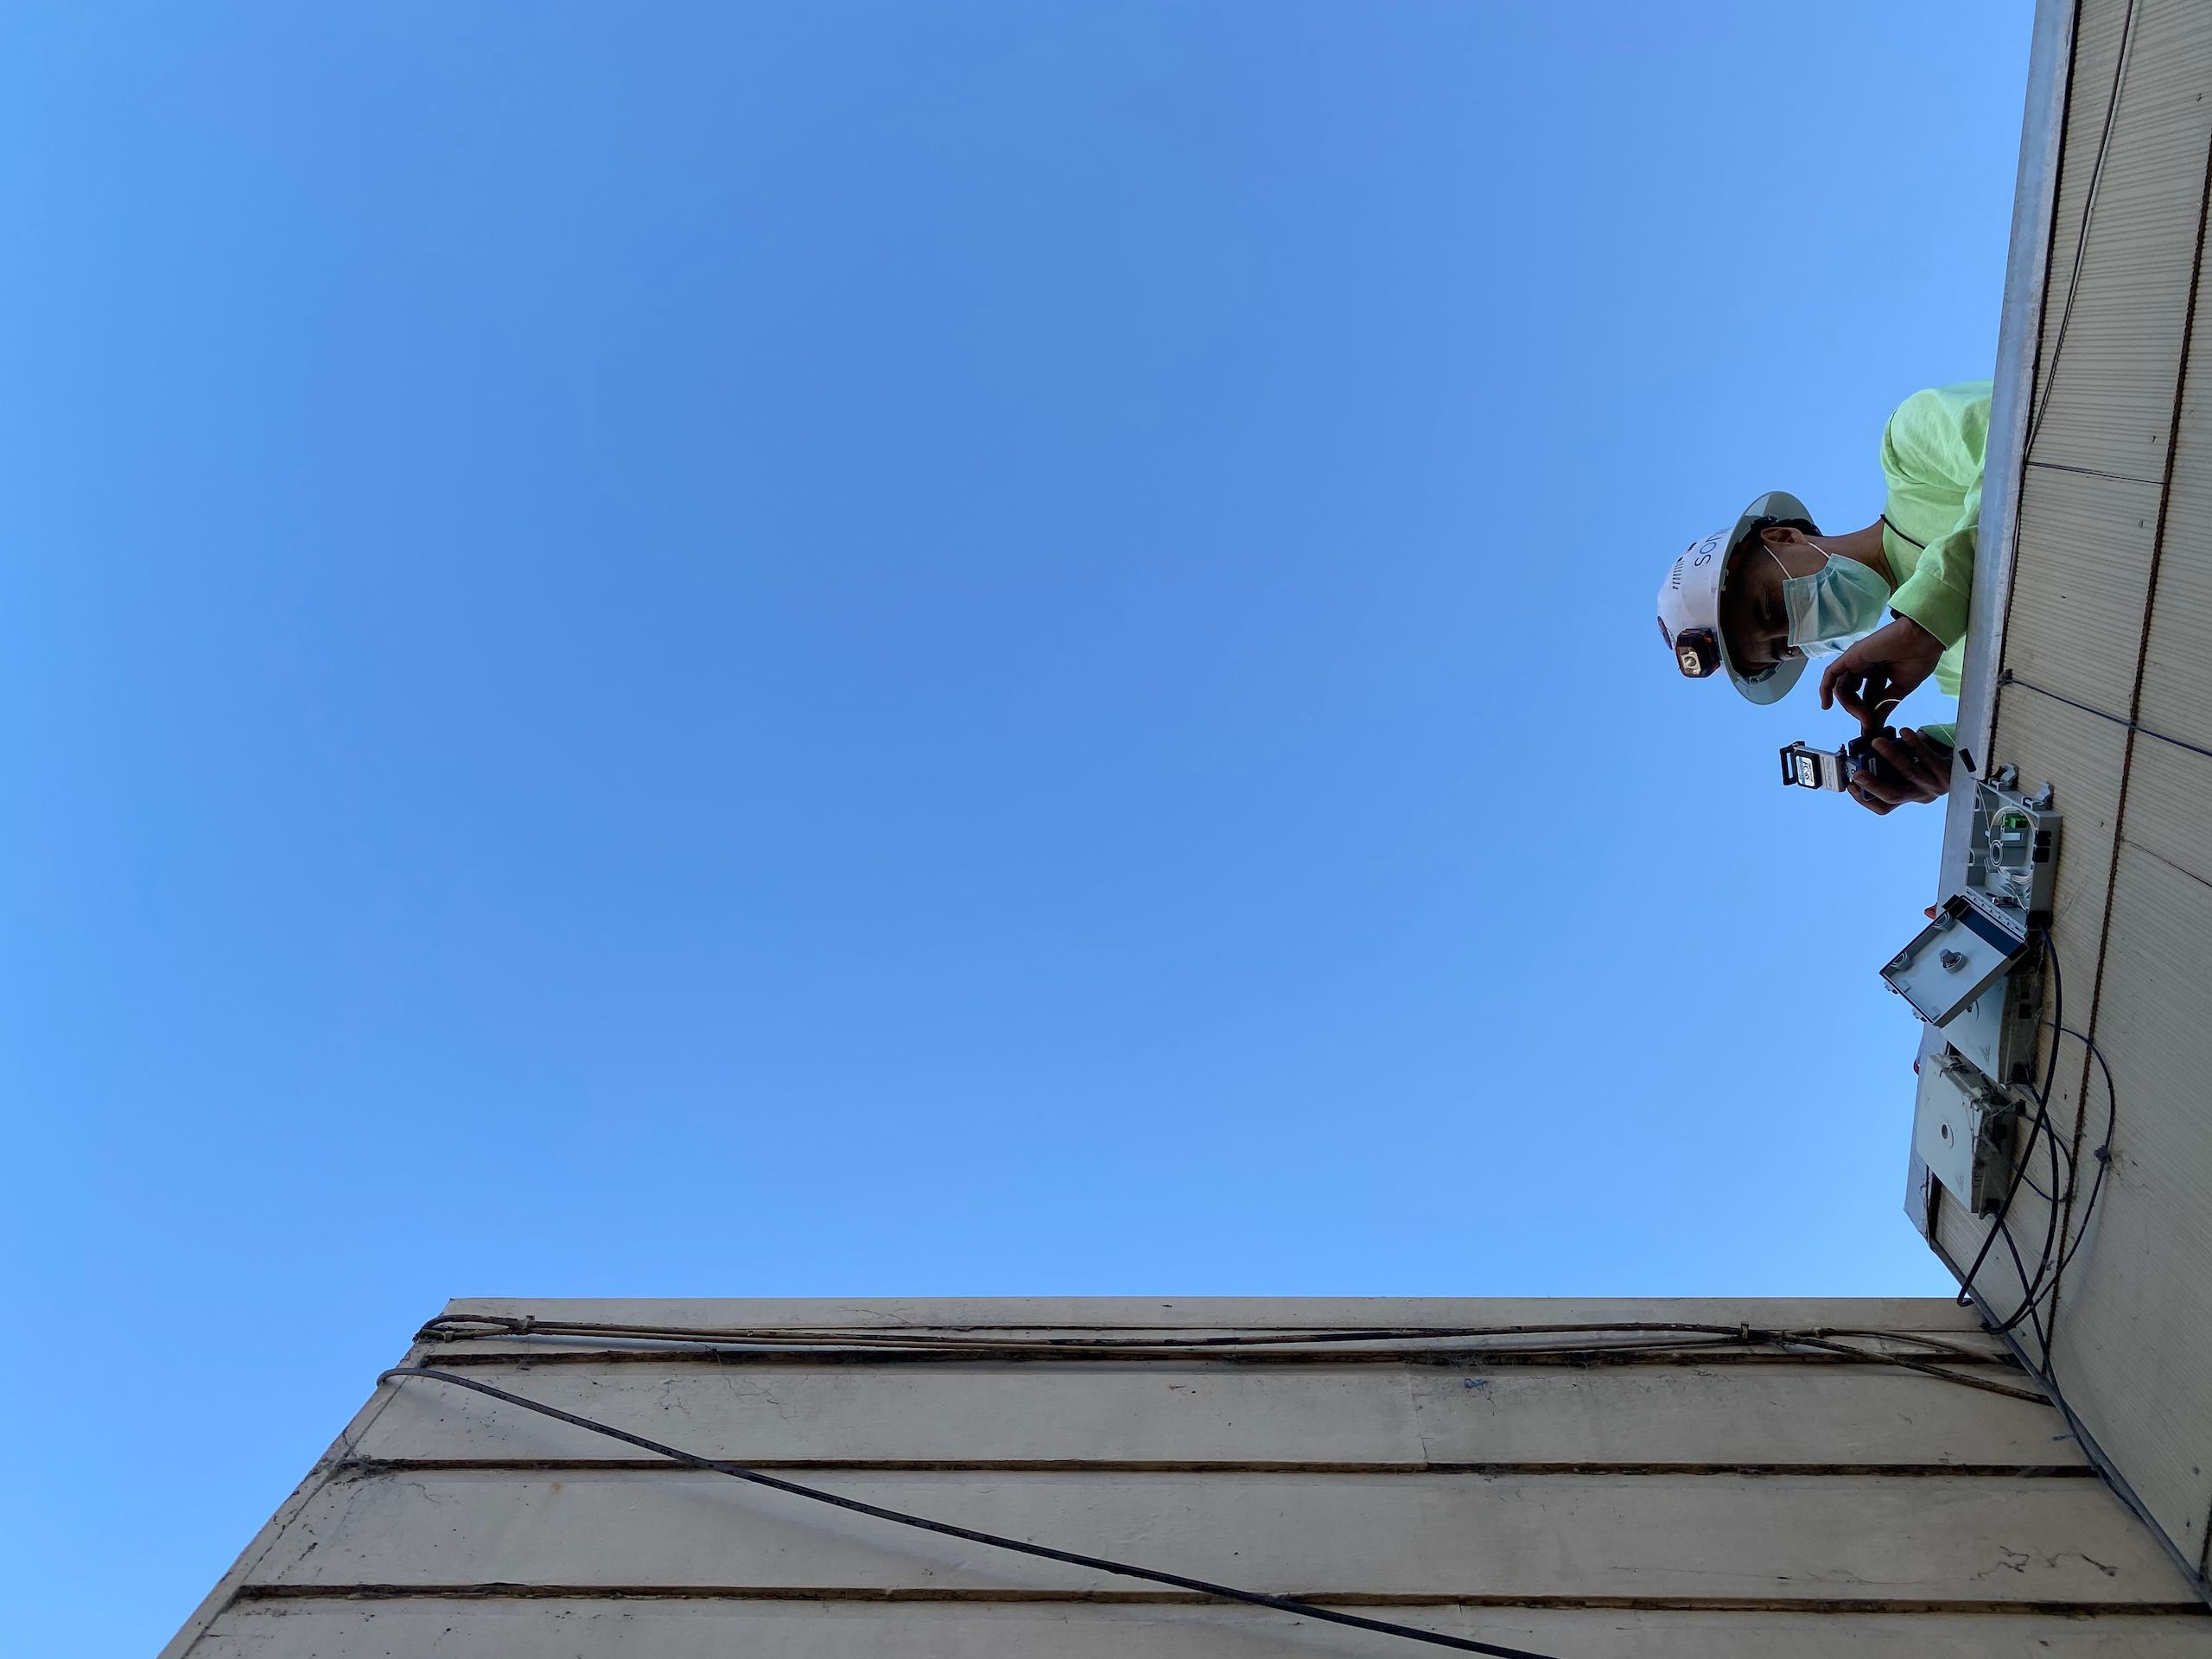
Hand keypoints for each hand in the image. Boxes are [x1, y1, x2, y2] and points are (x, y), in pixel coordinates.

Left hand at [1819, 615, 1945, 729]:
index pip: (1866, 696)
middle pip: (1852, 693)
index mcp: (1879, 672)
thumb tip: (1874, 725)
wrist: (1924, 639)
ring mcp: (1856, 660)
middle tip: (1869, 722)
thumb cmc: (1919, 659)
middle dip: (1858, 710)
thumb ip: (1884, 706)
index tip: (1872, 729)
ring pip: (1842, 687)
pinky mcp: (1850, 656)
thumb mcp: (1900, 689)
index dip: (1868, 713)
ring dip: (1850, 706)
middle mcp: (1865, 666)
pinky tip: (1826, 705)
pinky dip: (1825, 689)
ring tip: (1863, 716)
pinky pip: (1831, 674)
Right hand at [1846, 727, 1952, 815]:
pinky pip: (1929, 757)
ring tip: (1877, 741)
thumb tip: (1867, 748)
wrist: (1965, 755)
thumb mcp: (1909, 764)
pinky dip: (1914, 744)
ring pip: (1910, 773)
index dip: (1865, 799)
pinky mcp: (1949, 772)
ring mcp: (1936, 786)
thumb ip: (1890, 763)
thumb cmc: (1930, 758)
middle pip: (1894, 795)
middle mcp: (1922, 796)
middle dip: (1873, 784)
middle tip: (1857, 773)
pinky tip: (1905, 732)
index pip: (1884, 807)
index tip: (1851, 784)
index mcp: (1909, 796)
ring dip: (1891, 757)